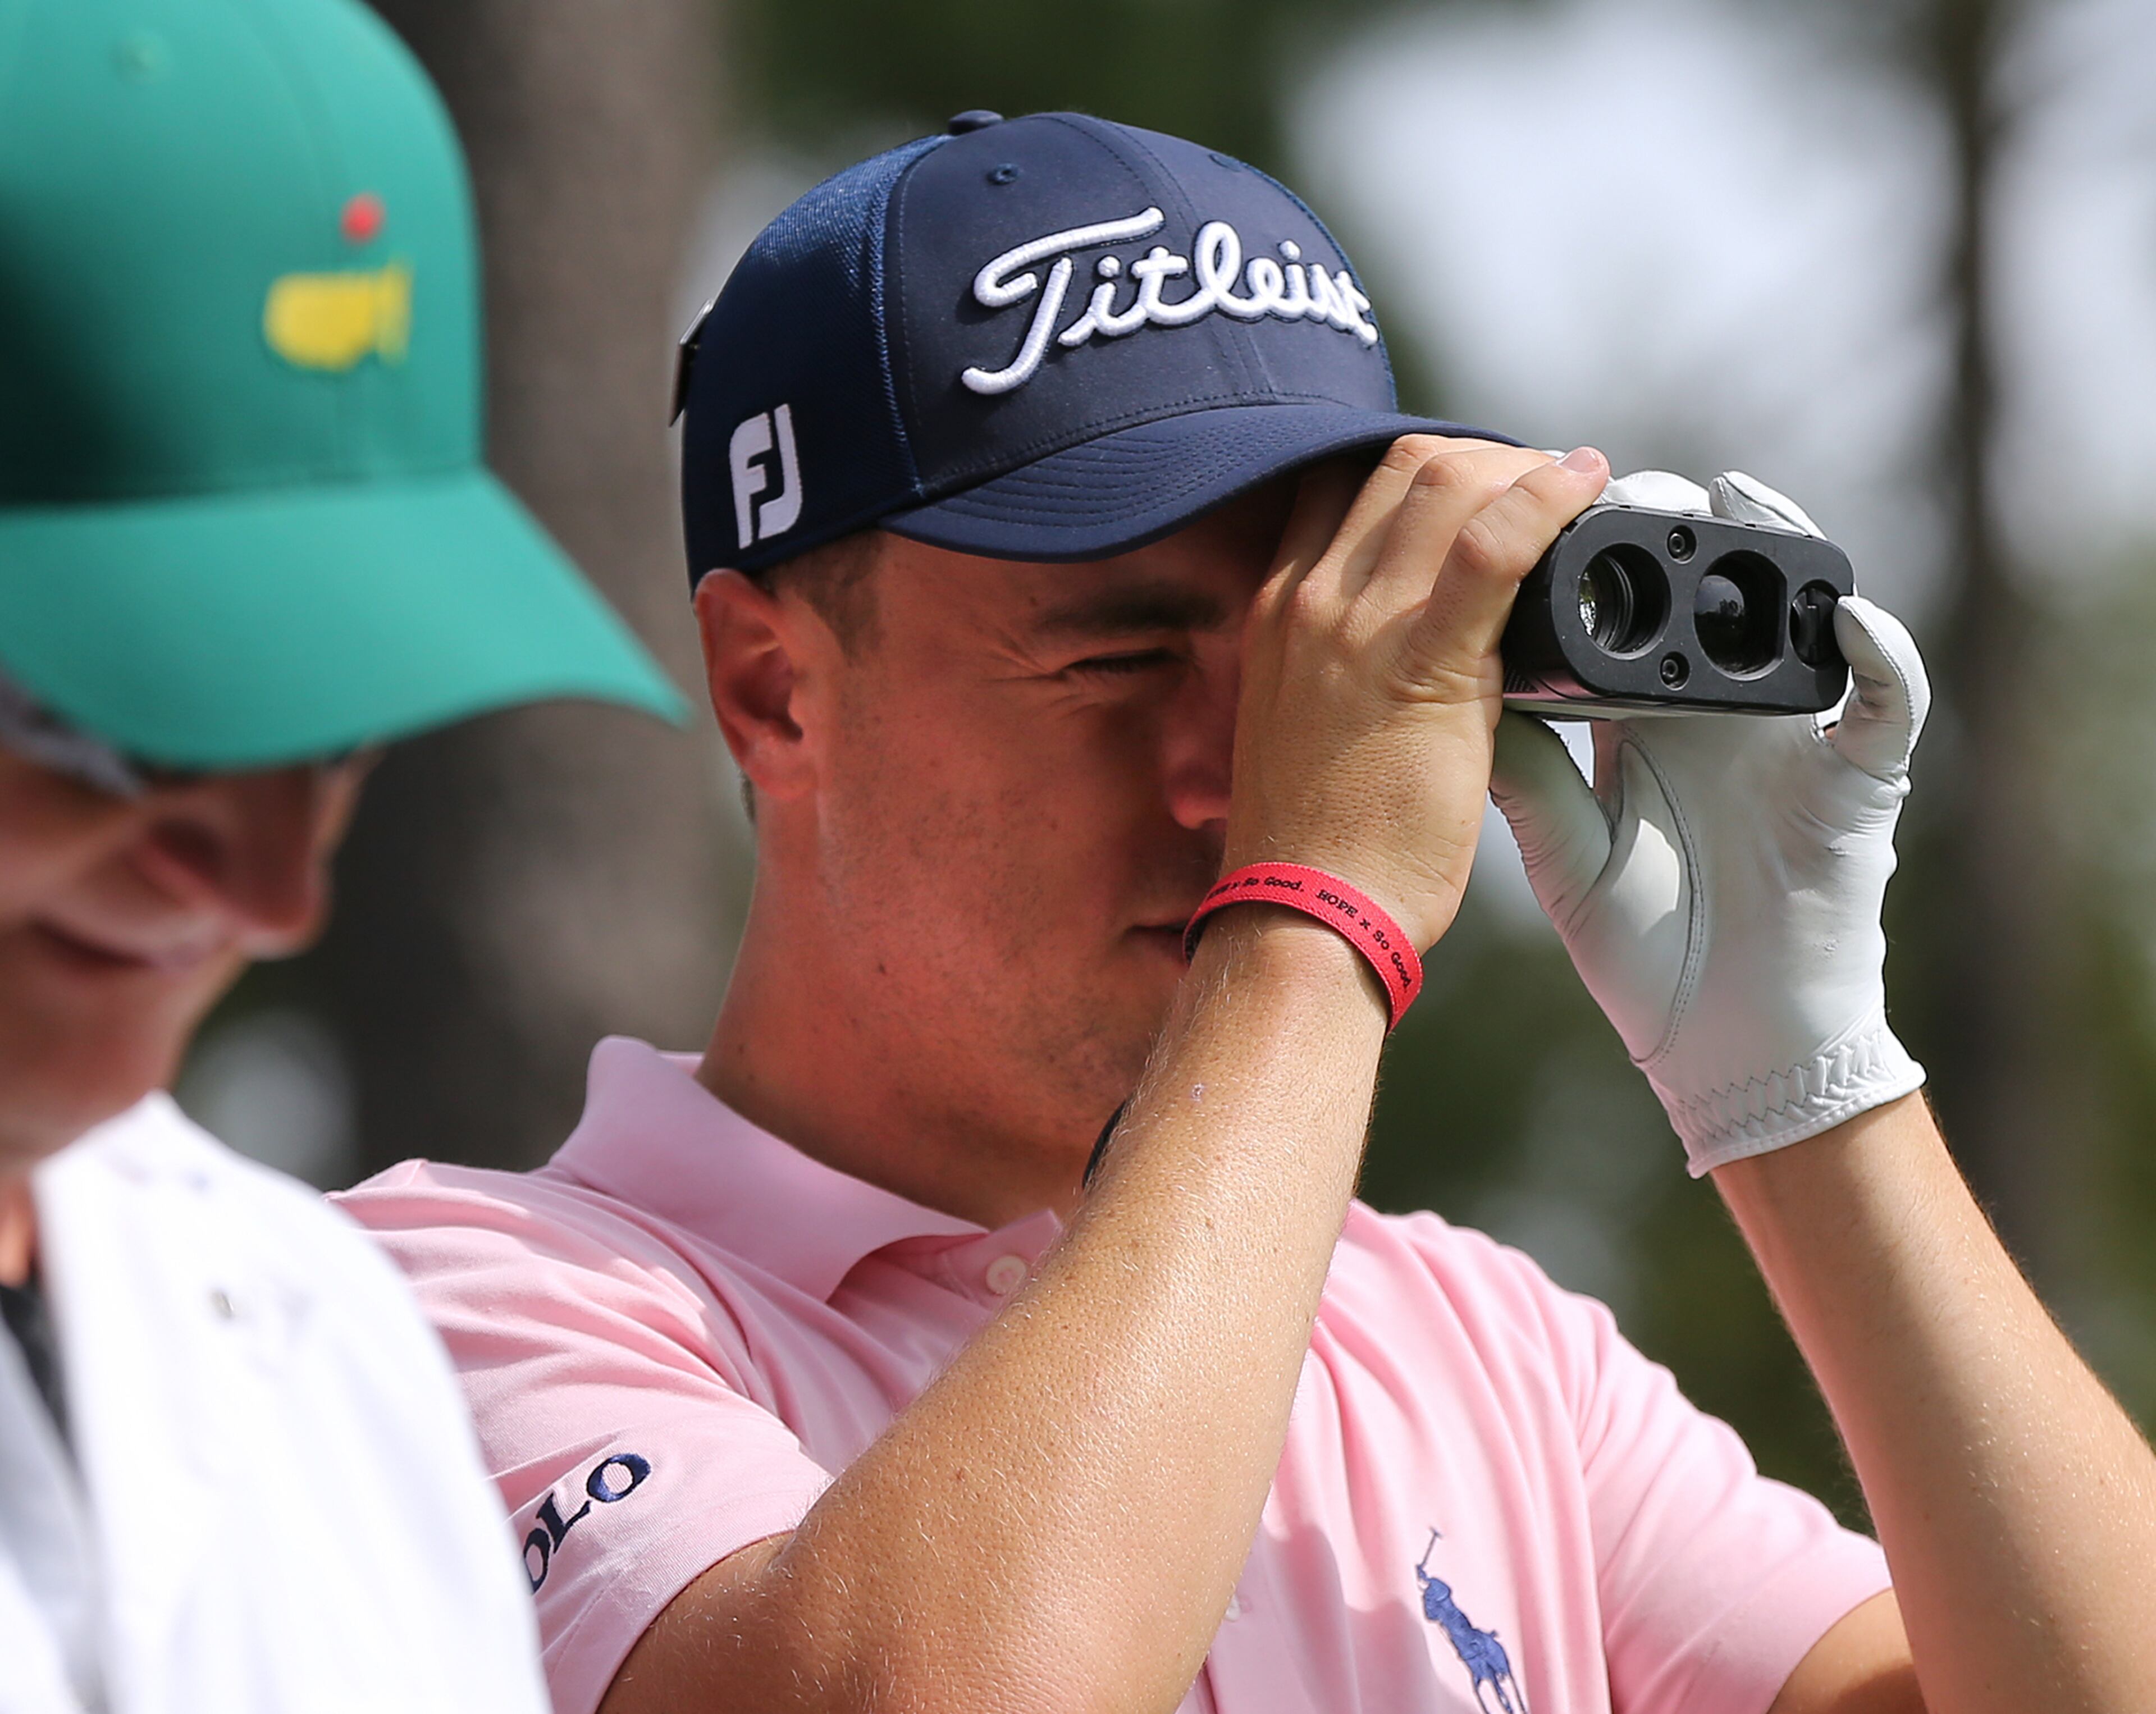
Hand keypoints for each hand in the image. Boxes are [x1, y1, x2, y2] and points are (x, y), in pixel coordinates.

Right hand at [1226, 438, 1609, 951]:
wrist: (1302, 916)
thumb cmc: (1317, 845)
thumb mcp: (1304, 727)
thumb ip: (1340, 670)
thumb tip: (1407, 650)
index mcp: (1277, 612)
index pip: (1343, 483)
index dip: (1426, 467)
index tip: (1480, 488)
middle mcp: (1308, 601)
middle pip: (1402, 464)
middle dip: (1486, 457)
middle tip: (1543, 490)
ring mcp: (1358, 626)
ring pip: (1446, 482)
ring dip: (1523, 471)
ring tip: (1572, 493)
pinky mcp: (1423, 663)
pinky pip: (1492, 545)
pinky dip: (1547, 500)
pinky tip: (1585, 487)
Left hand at [1487, 470, 1927, 1173]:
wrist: (1724, 1037)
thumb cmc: (1646, 950)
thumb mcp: (1564, 850)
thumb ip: (1521, 770)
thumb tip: (1452, 684)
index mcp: (1648, 722)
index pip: (1624, 611)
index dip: (1594, 557)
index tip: (1544, 504)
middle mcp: (1722, 713)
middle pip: (1712, 590)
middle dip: (1678, 527)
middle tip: (1631, 483)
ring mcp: (1794, 738)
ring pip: (1802, 615)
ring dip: (1776, 552)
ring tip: (1733, 503)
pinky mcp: (1858, 779)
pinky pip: (1886, 701)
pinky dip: (1879, 653)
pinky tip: (1843, 614)